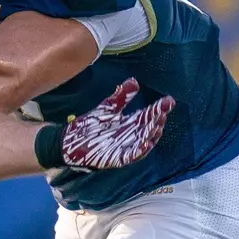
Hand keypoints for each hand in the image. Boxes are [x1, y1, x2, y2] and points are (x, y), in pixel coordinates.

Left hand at [59, 79, 174, 168]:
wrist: (69, 141)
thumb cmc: (90, 126)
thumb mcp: (108, 108)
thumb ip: (121, 96)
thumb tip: (134, 81)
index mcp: (130, 123)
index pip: (149, 115)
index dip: (159, 108)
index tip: (169, 100)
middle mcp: (130, 136)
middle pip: (149, 128)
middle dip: (158, 121)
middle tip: (163, 111)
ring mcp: (125, 147)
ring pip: (144, 142)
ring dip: (152, 135)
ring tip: (159, 124)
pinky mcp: (116, 158)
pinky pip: (131, 156)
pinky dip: (139, 151)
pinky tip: (146, 144)